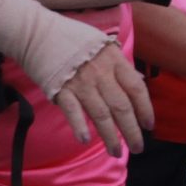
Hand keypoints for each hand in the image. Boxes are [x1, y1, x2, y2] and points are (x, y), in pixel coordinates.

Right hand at [49, 37, 149, 156]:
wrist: (37, 33)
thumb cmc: (71, 39)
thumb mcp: (102, 45)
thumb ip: (119, 65)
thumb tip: (137, 82)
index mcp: (114, 60)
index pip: (136, 88)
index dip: (145, 109)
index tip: (148, 125)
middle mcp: (101, 73)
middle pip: (122, 107)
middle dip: (132, 131)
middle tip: (137, 148)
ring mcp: (80, 82)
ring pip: (101, 115)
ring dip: (110, 137)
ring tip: (115, 152)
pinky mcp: (60, 90)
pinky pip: (73, 112)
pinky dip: (80, 126)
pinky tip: (85, 140)